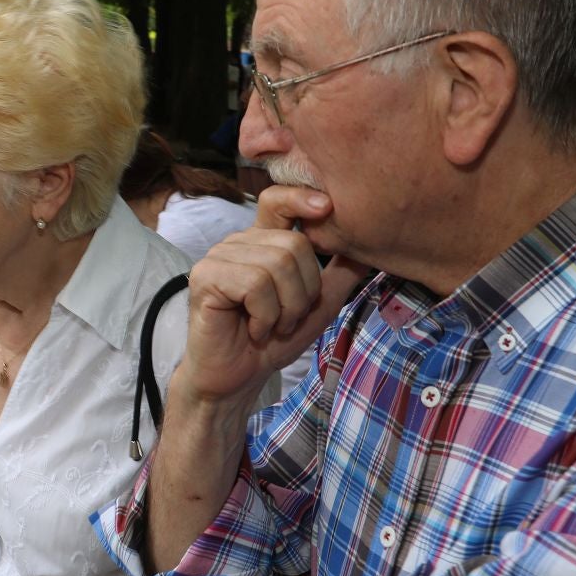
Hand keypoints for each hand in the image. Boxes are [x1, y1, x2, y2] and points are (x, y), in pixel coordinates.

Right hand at [177, 187, 370, 404]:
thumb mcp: (318, 305)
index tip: (326, 206)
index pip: (278, 201)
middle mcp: (238, 243)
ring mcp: (219, 257)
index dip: (300, 197)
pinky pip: (255, 284)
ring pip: (276, 265)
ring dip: (285, 309)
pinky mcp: (205, 277)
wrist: (238, 379)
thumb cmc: (272, 341)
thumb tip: (370, 246)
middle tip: (287, 318)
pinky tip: (254, 330)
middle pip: (292, 245)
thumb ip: (340, 273)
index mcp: (262, 243)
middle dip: (303, 292)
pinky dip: (265, 316)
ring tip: (271, 326)